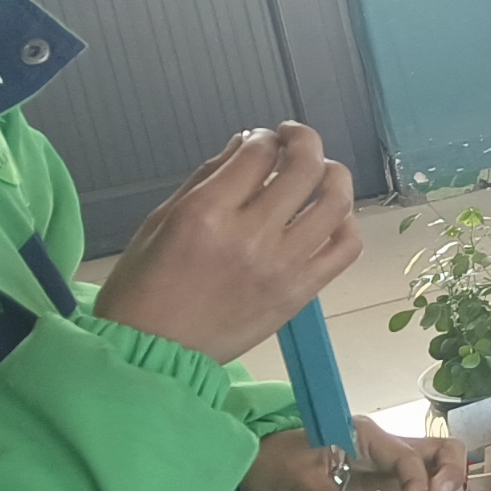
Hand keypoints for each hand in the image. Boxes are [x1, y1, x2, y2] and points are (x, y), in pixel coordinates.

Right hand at [96, 125, 359, 362]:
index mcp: (206, 213)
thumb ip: (207, 178)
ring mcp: (282, 266)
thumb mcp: (160, 221)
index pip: (258, 153)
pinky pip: (345, 248)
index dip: (263, 136)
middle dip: (304, 140)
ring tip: (320, 171)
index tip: (260, 140)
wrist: (153, 353)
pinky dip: (346, 223)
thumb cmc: (144, 286)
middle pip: (305, 168)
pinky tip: (330, 217)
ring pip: (336, 202)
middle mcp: (250, 236)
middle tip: (294, 139)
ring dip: (334, 175)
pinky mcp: (301, 293)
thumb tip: (245, 143)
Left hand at [244, 420, 471, 490]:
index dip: (416, 485)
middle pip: (441, 454)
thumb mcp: (294, 480)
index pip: (408, 457)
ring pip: (441, 475)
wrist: (264, 471)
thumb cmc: (278, 465)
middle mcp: (389, 450)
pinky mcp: (391, 490)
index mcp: (368, 438)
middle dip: (451, 483)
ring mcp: (393, 470)